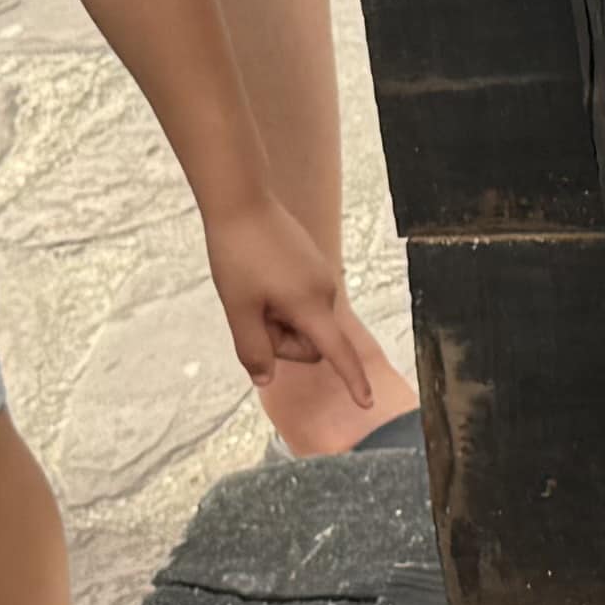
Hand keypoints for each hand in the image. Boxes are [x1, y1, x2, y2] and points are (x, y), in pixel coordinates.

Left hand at [202, 194, 391, 414]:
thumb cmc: (238, 255)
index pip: (337, 352)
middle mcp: (325, 291)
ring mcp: (321, 275)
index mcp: (311, 305)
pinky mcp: (312, 264)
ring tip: (253, 290)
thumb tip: (265, 380)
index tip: (367, 403)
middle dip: (284, 340)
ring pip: (305, 320)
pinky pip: (302, 299)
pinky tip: (260, 277)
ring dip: (280, 319)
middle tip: (251, 314)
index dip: (352, 380)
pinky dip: (282, 302)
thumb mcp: (238, 309)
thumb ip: (253, 350)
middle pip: (312, 341)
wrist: (241, 200)